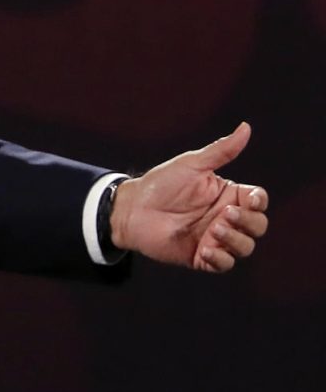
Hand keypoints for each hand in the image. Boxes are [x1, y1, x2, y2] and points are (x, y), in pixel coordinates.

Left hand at [110, 122, 268, 272]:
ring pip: (245, 247)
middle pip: (258, 226)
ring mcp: (215, 239)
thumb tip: (246, 127)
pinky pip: (224, 265)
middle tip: (225, 215)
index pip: (258, 201)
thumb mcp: (191, 165)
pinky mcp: (202, 257)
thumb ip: (221, 151)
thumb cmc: (160, 184)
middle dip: (249, 222)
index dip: (260, 202)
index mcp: (228, 195)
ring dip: (235, 240)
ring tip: (213, 230)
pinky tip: (205, 250)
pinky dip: (220, 259)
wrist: (131, 209)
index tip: (250, 200)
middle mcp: (226, 218)